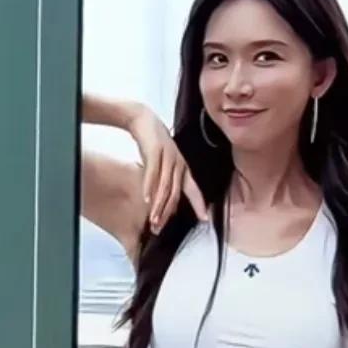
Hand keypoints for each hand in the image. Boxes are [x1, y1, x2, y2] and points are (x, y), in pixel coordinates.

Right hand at [127, 107, 208, 231]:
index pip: (193, 189)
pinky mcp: (155, 151)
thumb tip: (165, 203)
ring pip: (165, 187)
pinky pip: (152, 173)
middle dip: (167, 213)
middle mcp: (178, 164)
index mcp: (182, 168)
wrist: (143, 119)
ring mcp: (168, 157)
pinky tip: (146, 200)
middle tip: (159, 228)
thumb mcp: (163, 164)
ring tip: (153, 220)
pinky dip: (149, 188)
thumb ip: (166, 181)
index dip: (199, 204)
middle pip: (175, 194)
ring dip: (159, 206)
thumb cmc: (153, 144)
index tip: (205, 219)